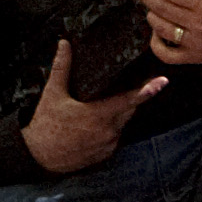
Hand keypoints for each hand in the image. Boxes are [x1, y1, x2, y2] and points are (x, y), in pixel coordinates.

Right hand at [25, 34, 160, 175]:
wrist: (38, 157)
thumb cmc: (45, 125)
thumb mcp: (53, 94)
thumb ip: (62, 67)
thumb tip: (64, 44)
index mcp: (99, 114)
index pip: (129, 100)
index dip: (148, 90)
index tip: (163, 81)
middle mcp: (108, 131)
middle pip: (129, 110)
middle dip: (130, 97)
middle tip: (132, 84)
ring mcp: (107, 144)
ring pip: (122, 123)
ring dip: (118, 113)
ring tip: (102, 105)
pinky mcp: (105, 154)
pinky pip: (115, 136)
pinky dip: (110, 128)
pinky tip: (95, 123)